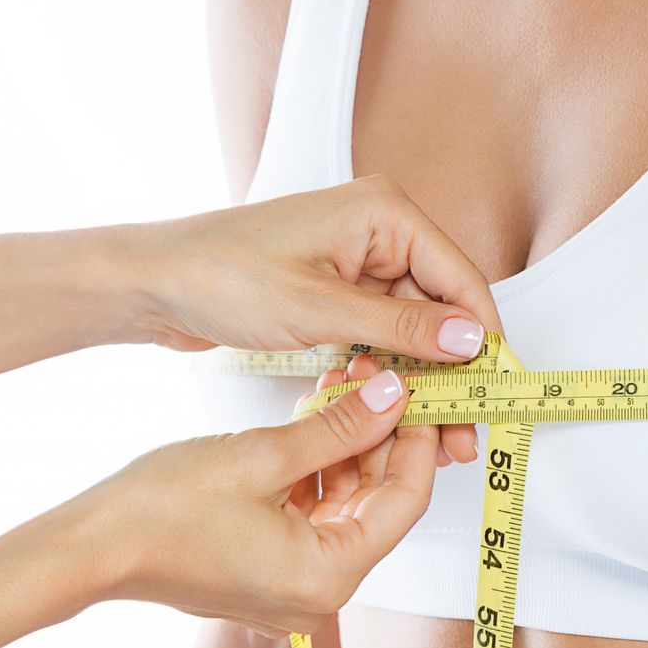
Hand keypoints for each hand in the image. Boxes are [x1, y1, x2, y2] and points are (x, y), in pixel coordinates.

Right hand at [0, 369, 433, 647]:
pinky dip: (316, 467)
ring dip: (346, 444)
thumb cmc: (164, 510)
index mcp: (328, 575)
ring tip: (345, 382)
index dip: (416, 439)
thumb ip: (338, 427)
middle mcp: (318, 592)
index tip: (420, 391)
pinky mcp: (268, 567)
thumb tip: (392, 397)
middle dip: (380, 436)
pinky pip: (313, 512)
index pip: (405, 501)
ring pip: (345, 502)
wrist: (94, 544)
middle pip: (377, 502)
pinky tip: (313, 414)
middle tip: (379, 376)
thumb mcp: (263, 454)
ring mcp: (292, 583)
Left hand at [118, 174, 497, 463]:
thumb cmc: (221, 274)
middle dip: (453, 370)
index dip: (482, 339)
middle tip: (462, 431)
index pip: (460, 278)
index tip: (494, 393)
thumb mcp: (319, 309)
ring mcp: (357, 259)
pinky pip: (380, 332)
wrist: (153, 283)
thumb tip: (470, 342)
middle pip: (441, 306)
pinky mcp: (336, 288)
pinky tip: (390, 409)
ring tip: (433, 435)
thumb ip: (401, 329)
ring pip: (412, 327)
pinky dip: (387, 370)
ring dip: (422, 378)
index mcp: (385, 212)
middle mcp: (379, 229)